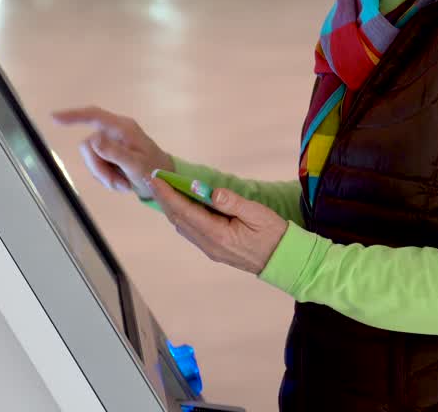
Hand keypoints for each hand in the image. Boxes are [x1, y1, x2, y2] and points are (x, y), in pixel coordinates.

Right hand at [52, 106, 172, 197]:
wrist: (166, 182)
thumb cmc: (156, 170)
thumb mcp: (136, 165)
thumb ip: (115, 153)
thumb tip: (92, 139)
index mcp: (123, 128)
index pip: (94, 116)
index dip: (73, 116)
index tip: (54, 118)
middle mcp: (115, 132)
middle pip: (89, 146)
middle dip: (99, 168)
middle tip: (118, 183)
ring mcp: (112, 144)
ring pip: (91, 159)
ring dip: (104, 176)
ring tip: (124, 184)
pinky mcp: (110, 155)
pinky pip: (96, 167)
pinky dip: (107, 178)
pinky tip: (122, 183)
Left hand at [150, 177, 288, 275]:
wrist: (284, 260)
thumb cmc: (274, 234)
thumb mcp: (257, 213)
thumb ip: (233, 202)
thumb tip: (211, 191)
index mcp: (218, 234)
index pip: (186, 211)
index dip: (168, 194)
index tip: (156, 178)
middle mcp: (209, 244)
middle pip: (179, 219)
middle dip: (164, 198)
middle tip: (153, 179)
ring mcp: (211, 249)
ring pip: (183, 226)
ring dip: (171, 207)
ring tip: (163, 189)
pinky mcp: (215, 250)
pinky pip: (192, 231)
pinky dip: (182, 215)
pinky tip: (182, 205)